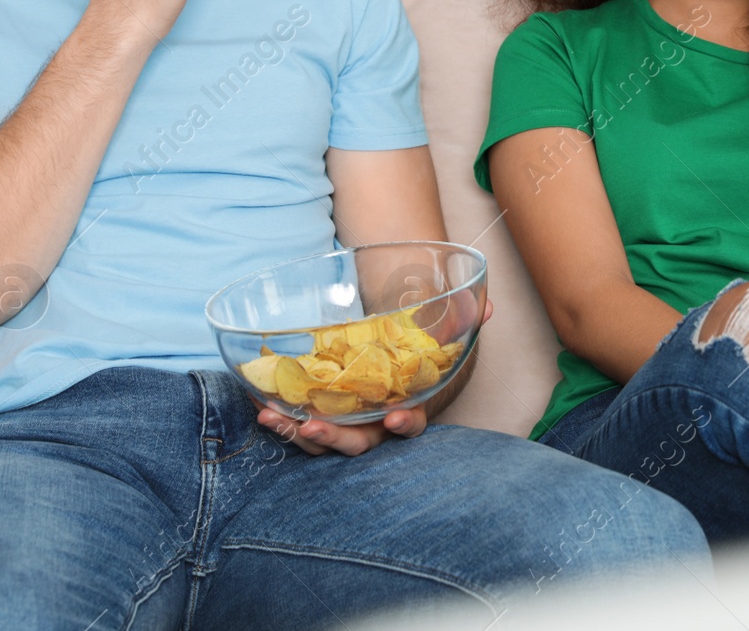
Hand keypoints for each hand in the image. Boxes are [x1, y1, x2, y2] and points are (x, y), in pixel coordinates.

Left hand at [253, 298, 492, 456]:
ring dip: (297, 433)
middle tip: (315, 426)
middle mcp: (373, 423)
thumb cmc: (410, 347)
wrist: (381, 348)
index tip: (394, 418)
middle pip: (359, 443)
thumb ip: (459, 319)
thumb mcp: (434, 330)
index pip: (411, 424)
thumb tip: (487, 306)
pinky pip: (298, 424)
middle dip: (336, 439)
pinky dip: (280, 419)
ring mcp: (343, 422)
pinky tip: (262, 407)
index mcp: (406, 407)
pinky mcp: (316, 413)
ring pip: (322, 441)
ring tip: (273, 417)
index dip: (404, 425)